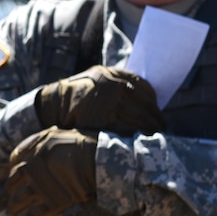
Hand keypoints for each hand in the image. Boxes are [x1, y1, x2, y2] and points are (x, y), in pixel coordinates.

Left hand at [4, 127, 97, 215]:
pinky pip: (33, 214)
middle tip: (11, 199)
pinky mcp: (52, 203)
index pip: (14, 164)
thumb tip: (20, 154)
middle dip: (10, 193)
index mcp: (32, 152)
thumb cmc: (79, 145)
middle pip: (13, 184)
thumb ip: (35, 142)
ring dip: (14, 208)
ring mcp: (41, 187)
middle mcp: (31, 170)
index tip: (15, 180)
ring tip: (13, 214)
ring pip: (19, 200)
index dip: (13, 173)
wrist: (98, 161)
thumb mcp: (53, 135)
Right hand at [35, 65, 162, 134]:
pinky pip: (124, 130)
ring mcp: (106, 104)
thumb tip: (143, 90)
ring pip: (137, 119)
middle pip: (144, 106)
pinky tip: (139, 141)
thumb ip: (118, 78)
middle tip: (163, 127)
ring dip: (149, 129)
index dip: (154, 101)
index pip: (144, 88)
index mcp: (113, 75)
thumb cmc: (78, 91)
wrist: (54, 104)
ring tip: (156, 136)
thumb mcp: (97, 76)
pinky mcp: (101, 121)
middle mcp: (111, 87)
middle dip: (156, 118)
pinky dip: (134, 137)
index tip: (158, 111)